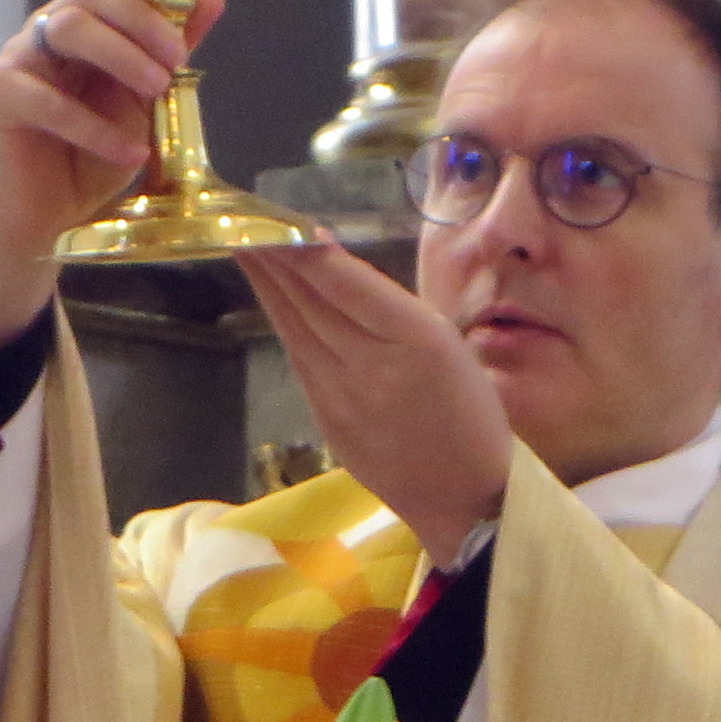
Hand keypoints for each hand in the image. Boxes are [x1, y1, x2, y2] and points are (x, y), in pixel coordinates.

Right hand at [0, 0, 229, 358]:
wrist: (47, 217)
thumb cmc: (91, 156)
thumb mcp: (145, 103)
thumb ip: (170, 51)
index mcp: (85, 24)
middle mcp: (47, 30)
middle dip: (142, 18)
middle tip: (177, 59)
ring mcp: (17, 58)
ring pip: (67, 26)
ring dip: (121, 53)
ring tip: (158, 89)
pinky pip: (46, 99)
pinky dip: (95, 127)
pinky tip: (131, 150)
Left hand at [231, 241, 517, 554]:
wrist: (465, 501)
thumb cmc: (472, 417)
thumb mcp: (453, 348)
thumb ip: (395, 313)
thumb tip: (337, 274)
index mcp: (417, 343)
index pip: (348, 287)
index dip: (309, 253)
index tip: (282, 221)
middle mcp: (372, 369)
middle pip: (312, 304)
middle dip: (276, 260)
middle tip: (247, 220)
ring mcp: (342, 399)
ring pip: (296, 329)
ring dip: (269, 286)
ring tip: (248, 247)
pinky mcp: (327, 422)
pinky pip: (301, 361)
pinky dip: (285, 323)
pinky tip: (273, 299)